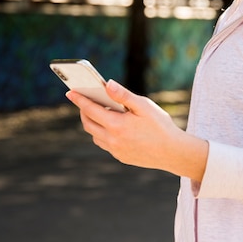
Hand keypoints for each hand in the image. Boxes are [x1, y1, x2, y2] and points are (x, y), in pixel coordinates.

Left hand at [65, 80, 207, 179]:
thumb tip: (106, 84)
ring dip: (93, 124)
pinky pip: (105, 144)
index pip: (91, 109)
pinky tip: (112, 127)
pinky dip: (103, 134)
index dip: (79, 99)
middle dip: (83, 112)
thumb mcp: (144, 106)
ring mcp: (116, 150)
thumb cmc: (161, 126)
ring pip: (95, 136)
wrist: (173, 153)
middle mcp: (112, 140)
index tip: (70, 92)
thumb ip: (124, 95)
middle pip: (88, 124)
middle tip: (84, 101)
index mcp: (117, 125)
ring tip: (98, 112)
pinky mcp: (121, 157)